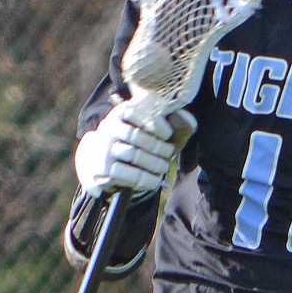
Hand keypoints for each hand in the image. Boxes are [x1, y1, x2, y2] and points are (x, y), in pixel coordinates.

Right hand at [74, 101, 195, 195]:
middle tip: (170, 154)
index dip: (154, 123)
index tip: (168, 134)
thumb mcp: (155, 131)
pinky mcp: (103, 171)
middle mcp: (108, 128)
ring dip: (154, 164)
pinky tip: (155, 180)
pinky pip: (127, 174)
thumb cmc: (138, 144)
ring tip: (163, 167)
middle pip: (136, 136)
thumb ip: (174, 123)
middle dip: (158, 147)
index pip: (135, 112)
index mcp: (121, 113)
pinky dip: (146, 179)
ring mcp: (104, 149)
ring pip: (133, 155)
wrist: (105, 163)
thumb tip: (187, 118)